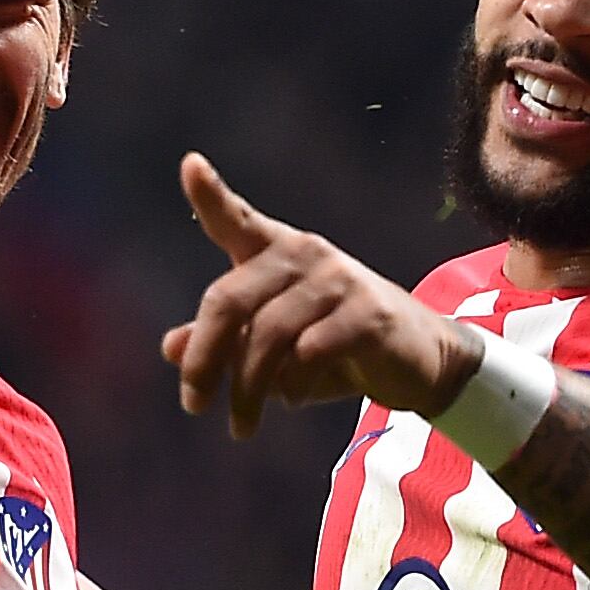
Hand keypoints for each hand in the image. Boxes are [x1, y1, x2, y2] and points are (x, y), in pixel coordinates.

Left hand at [162, 153, 477, 437]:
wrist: (419, 361)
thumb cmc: (333, 348)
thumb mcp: (272, 348)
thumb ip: (223, 343)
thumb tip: (171, 347)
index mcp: (275, 252)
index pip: (236, 219)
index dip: (210, 193)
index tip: (190, 164)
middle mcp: (304, 254)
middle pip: (229, 301)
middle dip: (204, 359)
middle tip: (194, 405)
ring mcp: (338, 280)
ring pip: (266, 336)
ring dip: (247, 389)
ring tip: (242, 425)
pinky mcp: (367, 313)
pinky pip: (309, 353)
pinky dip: (292, 386)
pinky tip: (295, 400)